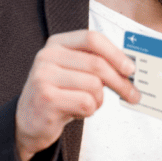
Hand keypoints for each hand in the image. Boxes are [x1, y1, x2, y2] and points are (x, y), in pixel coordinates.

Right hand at [15, 29, 139, 160]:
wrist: (28, 121)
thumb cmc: (57, 95)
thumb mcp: (73, 73)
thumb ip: (95, 65)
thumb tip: (130, 68)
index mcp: (57, 44)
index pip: (93, 39)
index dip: (116, 54)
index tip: (131, 69)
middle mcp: (48, 56)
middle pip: (97, 64)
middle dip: (121, 82)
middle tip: (133, 95)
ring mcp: (44, 77)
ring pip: (94, 86)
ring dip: (99, 100)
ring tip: (88, 104)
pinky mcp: (46, 98)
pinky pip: (86, 103)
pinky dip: (89, 111)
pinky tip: (76, 111)